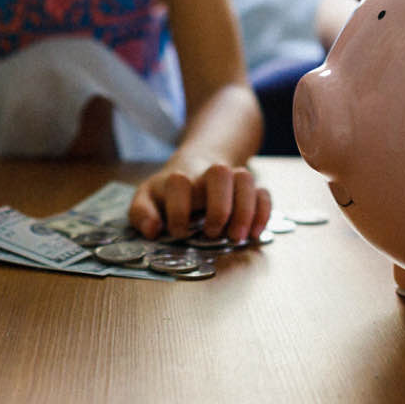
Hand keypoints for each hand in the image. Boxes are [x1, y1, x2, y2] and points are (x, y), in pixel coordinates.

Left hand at [129, 162, 271, 241]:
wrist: (194, 166)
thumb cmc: (168, 192)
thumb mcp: (146, 199)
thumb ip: (141, 213)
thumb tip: (152, 230)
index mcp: (179, 179)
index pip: (179, 183)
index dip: (178, 211)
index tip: (178, 232)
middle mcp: (207, 175)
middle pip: (220, 173)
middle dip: (219, 207)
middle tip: (212, 233)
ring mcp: (230, 179)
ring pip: (245, 179)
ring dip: (244, 210)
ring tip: (236, 237)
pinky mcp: (248, 189)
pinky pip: (263, 193)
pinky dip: (262, 213)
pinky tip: (255, 234)